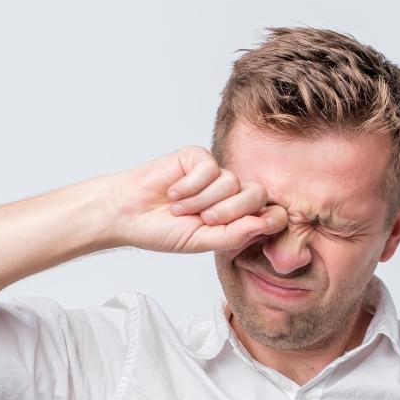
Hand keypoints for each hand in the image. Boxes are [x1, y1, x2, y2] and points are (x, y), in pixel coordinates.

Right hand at [106, 145, 286, 252]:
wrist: (128, 214)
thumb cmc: (163, 231)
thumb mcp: (204, 241)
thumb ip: (236, 235)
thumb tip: (265, 223)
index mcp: (236, 218)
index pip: (270, 213)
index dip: (268, 220)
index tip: (250, 228)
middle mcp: (230, 195)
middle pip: (256, 194)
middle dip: (231, 211)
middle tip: (204, 220)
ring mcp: (215, 175)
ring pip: (231, 181)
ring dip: (203, 200)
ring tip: (179, 209)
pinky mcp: (198, 158)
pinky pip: (210, 168)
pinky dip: (191, 185)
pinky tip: (173, 193)